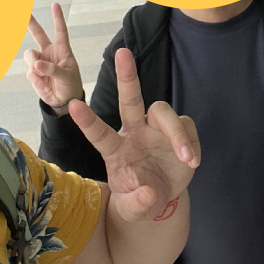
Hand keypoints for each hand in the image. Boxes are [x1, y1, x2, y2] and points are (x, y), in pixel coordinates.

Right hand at [26, 2, 85, 113]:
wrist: (63, 101)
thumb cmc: (70, 85)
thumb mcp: (67, 77)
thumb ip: (52, 69)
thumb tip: (36, 65)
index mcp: (62, 50)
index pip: (60, 31)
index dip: (57, 18)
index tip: (55, 5)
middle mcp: (49, 53)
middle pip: (37, 34)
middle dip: (29, 22)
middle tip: (22, 11)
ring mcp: (39, 62)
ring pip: (29, 55)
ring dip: (34, 64)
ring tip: (44, 75)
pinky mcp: (32, 73)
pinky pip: (30, 73)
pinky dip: (37, 80)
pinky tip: (45, 85)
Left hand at [68, 48, 200, 221]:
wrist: (162, 197)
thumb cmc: (139, 200)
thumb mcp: (134, 210)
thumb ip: (137, 204)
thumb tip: (146, 193)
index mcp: (116, 150)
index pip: (99, 133)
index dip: (87, 121)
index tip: (72, 105)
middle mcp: (134, 132)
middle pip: (130, 100)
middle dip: (127, 76)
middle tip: (123, 53)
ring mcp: (157, 129)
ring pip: (164, 113)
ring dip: (177, 135)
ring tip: (187, 160)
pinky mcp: (179, 130)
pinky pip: (187, 127)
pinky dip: (191, 144)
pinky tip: (191, 162)